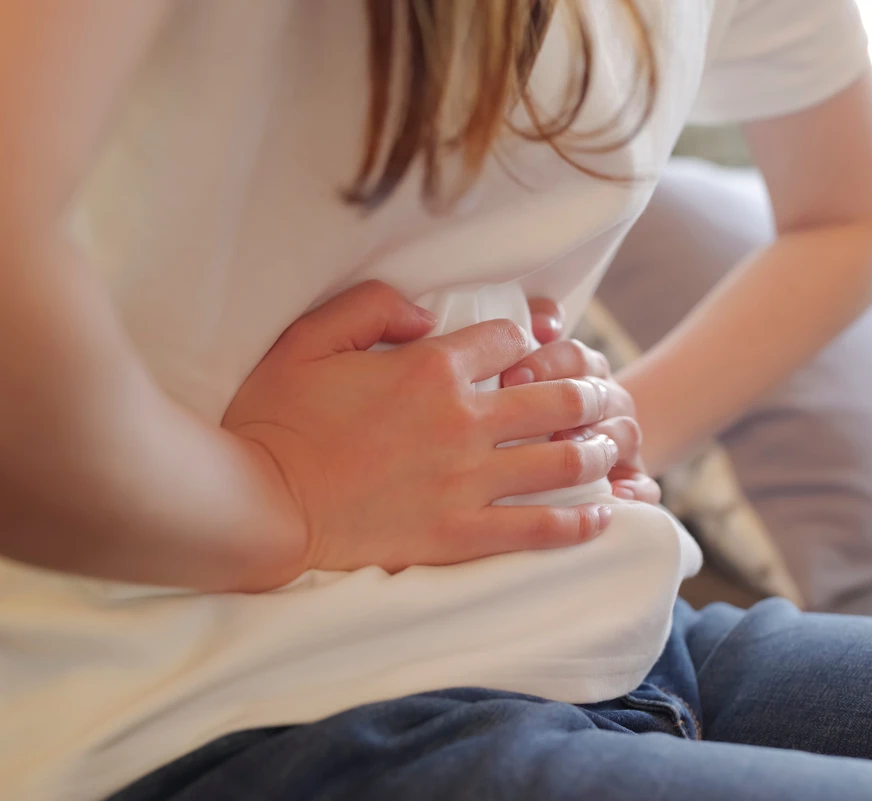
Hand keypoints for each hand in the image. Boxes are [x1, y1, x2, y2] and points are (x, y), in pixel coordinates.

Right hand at [223, 281, 618, 577]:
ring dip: (599, 449)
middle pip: (558, 398)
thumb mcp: (308, 338)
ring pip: (563, 461)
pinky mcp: (460, 535)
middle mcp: (462, 420)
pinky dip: (580, 520)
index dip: (531, 339)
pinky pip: (540, 528)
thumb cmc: (276, 421)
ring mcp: (466, 482)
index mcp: (429, 368)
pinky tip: (602, 514)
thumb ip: (371, 305)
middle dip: (591, 391)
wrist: (259, 505)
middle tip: (604, 395)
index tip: (537, 349)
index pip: (510, 340)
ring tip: (611, 445)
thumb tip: (427, 314)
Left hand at [505, 298, 661, 503]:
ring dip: (600, 443)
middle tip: (540, 419)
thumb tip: (543, 321)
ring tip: (572, 453)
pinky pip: (643, 485)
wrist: (572, 449)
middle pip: (599, 392)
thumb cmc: (529, 407)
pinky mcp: (632, 478)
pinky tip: (617, 497)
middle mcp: (608, 400)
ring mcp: (621, 440)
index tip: (511, 376)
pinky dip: (634, 491)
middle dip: (571, 404)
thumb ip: (525, 334)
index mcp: (582, 370)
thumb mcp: (520, 372)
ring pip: (625, 434)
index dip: (546, 362)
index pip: (572, 355)